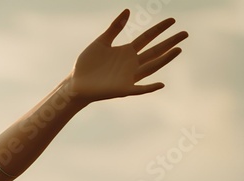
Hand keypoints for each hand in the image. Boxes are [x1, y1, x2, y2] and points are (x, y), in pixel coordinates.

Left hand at [68, 9, 187, 103]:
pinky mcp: (123, 89)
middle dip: (169, 42)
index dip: (159, 29)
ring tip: (178, 50)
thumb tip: (128, 10)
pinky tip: (161, 84)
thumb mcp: (101, 42)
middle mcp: (131, 63)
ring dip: (165, 59)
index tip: (173, 20)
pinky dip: (149, 88)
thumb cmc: (86, 65)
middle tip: (185, 33)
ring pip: (152, 67)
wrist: (75, 83)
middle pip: (155, 51)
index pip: (147, 38)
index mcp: (126, 51)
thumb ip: (114, 28)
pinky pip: (139, 89)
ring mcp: (129, 76)